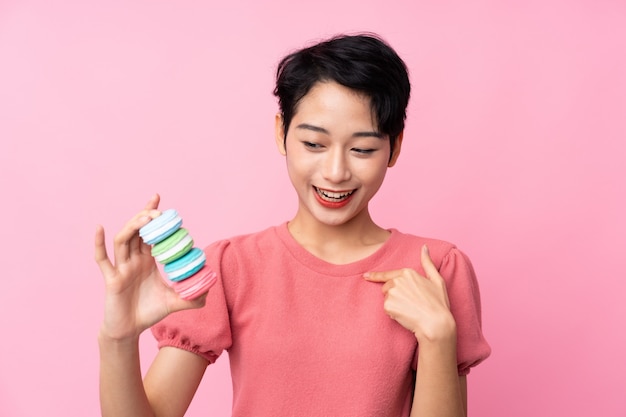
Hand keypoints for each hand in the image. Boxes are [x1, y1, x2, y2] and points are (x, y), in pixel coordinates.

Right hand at [95, 194, 206, 340]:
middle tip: (158, 211)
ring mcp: (120, 268)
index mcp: (146, 261)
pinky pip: (102, 259)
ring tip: (145, 218)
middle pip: (136, 231)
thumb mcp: (175, 303)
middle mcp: (132, 260)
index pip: (150, 233)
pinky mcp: (111, 279)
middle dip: (146, 218)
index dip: (154, 217)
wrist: (130, 330)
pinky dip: (99, 243)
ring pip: (123, 240)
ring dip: (133, 227)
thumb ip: (193, 297)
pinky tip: (100, 228)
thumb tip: (210, 289)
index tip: (162, 203)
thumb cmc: (149, 313)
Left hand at [364, 245, 456, 343]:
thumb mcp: (437, 280)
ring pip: (387, 298)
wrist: (436, 324)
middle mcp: (397, 280)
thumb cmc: (438, 303)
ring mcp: (391, 292)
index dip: (375, 276)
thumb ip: (428, 263)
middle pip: (387, 288)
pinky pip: (387, 309)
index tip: (365, 276)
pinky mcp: (388, 305)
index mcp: (407, 273)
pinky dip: (394, 313)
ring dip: (394, 304)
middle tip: (411, 303)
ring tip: (410, 309)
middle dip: (395, 295)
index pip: (387, 274)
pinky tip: (405, 315)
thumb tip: (424, 247)